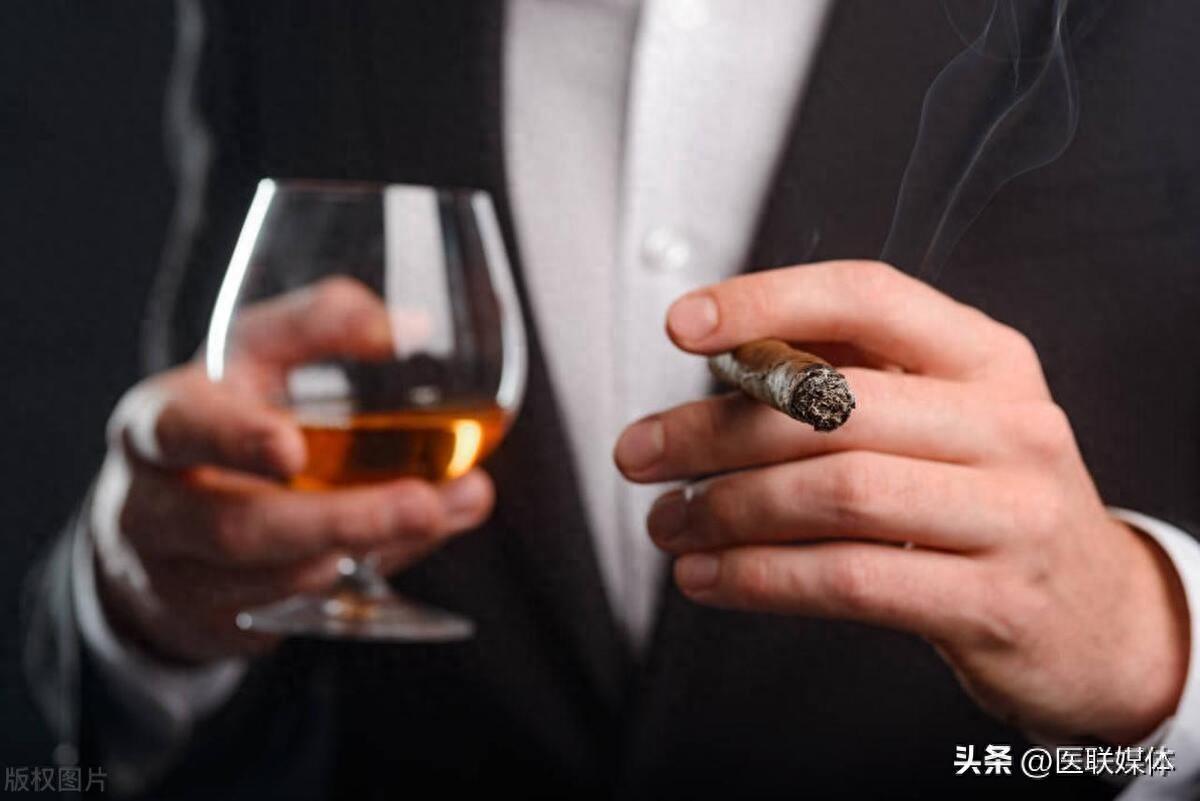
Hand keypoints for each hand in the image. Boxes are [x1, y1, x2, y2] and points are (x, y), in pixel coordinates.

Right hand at [93, 278, 493, 663]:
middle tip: (423, 504)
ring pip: (273, 581)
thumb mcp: (252, 357)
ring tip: (439, 511)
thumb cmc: (220, 418)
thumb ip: (317, 324)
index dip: (233, 441)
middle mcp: (153, 510)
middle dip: (337, 521)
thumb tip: (404, 328)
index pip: (179, 431)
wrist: (156, 526)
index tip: (291, 450)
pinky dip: (363, 579)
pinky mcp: (219, 626)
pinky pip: (295, 613)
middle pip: (237, 528)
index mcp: (156, 428)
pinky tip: (413, 542)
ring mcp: (180, 580)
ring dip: (365, 552)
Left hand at [615, 260, 1188, 743]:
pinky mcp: (991, 602)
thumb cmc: (991, 499)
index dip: (768, 302)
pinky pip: (847, 581)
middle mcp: (1008, 424)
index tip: (684, 325)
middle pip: (831, 407)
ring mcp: (1009, 516)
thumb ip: (853, 375)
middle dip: (711, 430)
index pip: (868, 297)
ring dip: (725, 509)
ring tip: (668, 521)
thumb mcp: (948, 416)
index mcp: (988, 358)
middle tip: (639, 453)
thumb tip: (731, 353)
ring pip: (833, 495)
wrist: (1097, 616)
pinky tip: (708, 576)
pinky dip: (758, 578)